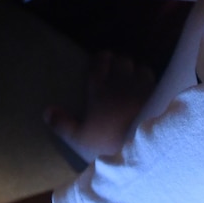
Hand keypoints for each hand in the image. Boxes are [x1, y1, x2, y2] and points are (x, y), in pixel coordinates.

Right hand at [44, 51, 159, 162]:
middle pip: (121, 60)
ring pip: (138, 66)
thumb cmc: (109, 139)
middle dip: (119, 62)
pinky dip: (148, 79)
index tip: (102, 60)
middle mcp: (119, 81)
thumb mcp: (81, 137)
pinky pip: (152, 78)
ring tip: (134, 77)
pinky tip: (148, 86)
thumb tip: (46, 111)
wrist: (143, 143)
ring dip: (135, 69)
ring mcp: (140, 85)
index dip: (101, 59)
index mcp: (99, 89)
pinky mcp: (156, 92)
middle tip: (117, 69)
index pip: (99, 63)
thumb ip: (63, 124)